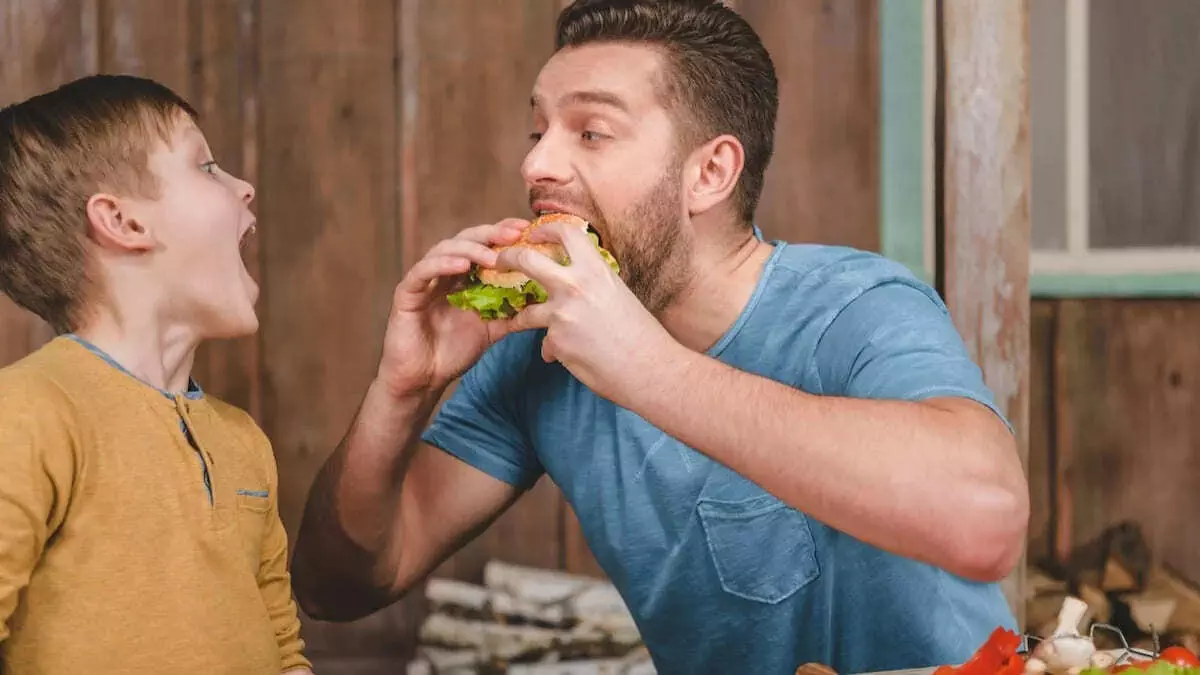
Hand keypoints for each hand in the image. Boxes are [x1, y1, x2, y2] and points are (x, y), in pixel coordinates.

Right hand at [376, 219, 527, 395]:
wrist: (424, 379)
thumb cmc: (453, 352)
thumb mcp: (491, 329)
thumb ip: (512, 314)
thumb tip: (544, 303)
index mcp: (464, 276)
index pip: (484, 245)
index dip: (503, 233)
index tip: (526, 229)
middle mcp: (444, 272)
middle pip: (466, 240)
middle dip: (491, 234)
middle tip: (514, 234)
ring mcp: (425, 280)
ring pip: (445, 249)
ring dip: (471, 249)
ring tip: (493, 256)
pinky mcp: (407, 293)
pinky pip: (423, 272)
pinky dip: (442, 265)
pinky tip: (462, 267)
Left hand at [494, 219, 684, 403]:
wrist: (650, 368)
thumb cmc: (641, 333)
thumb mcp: (618, 294)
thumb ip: (593, 284)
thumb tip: (575, 283)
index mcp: (596, 269)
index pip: (565, 233)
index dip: (545, 229)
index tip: (534, 234)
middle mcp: (575, 286)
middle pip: (527, 260)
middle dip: (507, 258)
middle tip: (499, 262)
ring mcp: (562, 315)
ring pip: (526, 313)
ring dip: (521, 319)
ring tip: (519, 322)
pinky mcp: (557, 343)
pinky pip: (546, 344)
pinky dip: (554, 350)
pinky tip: (566, 357)